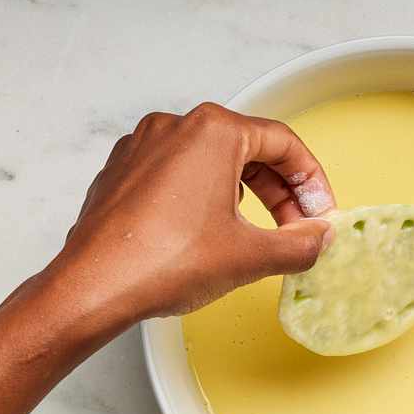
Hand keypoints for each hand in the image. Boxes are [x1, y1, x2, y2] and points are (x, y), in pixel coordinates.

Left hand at [46, 101, 337, 325]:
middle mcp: (175, 127)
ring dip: (242, 195)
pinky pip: (176, 175)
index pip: (283, 143)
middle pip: (247, 149)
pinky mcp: (121, 172)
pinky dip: (202, 198)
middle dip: (278, 192)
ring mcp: (142, 147)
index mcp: (213, 131)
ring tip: (254, 235)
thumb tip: (319, 240)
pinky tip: (207, 235)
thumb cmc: (164, 262)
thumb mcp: (251, 257)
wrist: (94, 287)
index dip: (312, 182)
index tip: (319, 213)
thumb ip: (298, 245)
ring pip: (210, 161)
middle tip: (296, 229)